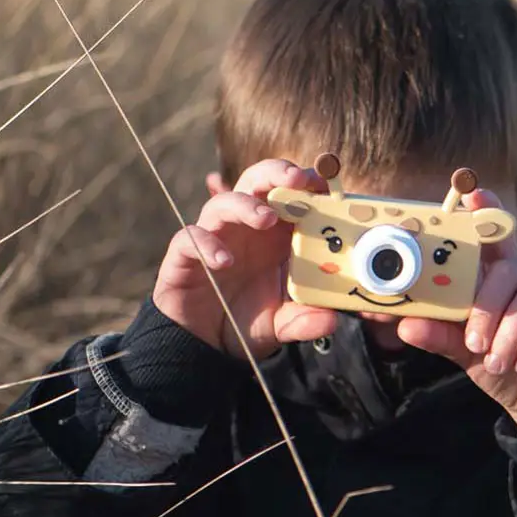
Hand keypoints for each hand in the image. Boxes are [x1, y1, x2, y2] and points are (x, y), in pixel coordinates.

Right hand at [152, 159, 336, 359]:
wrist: (203, 343)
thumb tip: (331, 321)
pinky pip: (190, 238)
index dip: (306, 181)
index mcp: (275, 233)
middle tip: (297, 180)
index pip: (290, 192)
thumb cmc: (248, 319)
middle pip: (257, 181)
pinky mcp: (185, 255)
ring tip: (266, 218)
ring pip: (223, 203)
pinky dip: (207, 244)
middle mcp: (245, 227)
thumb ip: (305, 319)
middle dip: (277, 173)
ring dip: (246, 205)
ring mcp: (215, 237)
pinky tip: (225, 261)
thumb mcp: (283, 323)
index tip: (325, 181)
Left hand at [398, 189, 516, 435]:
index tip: (472, 192)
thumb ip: (440, 334)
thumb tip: (405, 325)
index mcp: (505, 277)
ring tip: (498, 364)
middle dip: (487, 309)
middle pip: (509, 271)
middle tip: (475, 344)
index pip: (495, 236)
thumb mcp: (464, 350)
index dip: (486, 211)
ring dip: (509, 335)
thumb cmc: (500, 364)